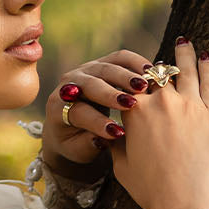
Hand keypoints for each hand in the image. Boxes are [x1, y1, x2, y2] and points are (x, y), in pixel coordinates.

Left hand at [42, 48, 155, 174]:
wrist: (71, 124)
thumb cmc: (74, 142)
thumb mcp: (77, 150)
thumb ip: (87, 145)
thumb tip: (102, 139)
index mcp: (57, 108)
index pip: (78, 111)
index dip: (97, 122)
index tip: (117, 132)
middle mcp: (68, 84)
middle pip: (90, 84)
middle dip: (112, 94)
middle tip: (132, 103)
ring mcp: (85, 70)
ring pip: (106, 67)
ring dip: (127, 76)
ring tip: (145, 86)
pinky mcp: (101, 63)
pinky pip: (119, 58)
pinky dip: (135, 62)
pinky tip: (151, 72)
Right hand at [108, 38, 208, 208]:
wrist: (186, 203)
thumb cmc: (152, 191)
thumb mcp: (122, 169)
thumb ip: (115, 144)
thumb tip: (110, 132)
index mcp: (134, 113)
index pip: (132, 88)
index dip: (132, 83)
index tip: (134, 78)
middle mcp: (162, 102)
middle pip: (157, 75)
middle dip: (156, 68)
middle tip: (158, 61)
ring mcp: (190, 104)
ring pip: (185, 70)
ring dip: (183, 54)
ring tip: (184, 42)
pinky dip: (207, 66)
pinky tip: (206, 57)